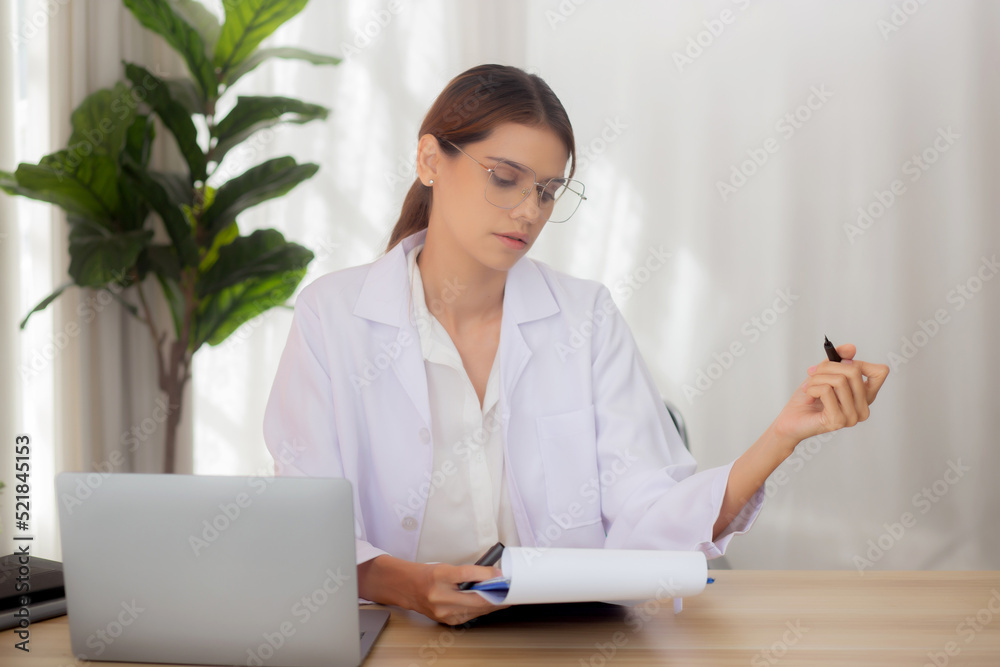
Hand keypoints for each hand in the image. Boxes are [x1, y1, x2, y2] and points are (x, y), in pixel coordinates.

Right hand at [358, 555, 506, 625]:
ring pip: (475, 610)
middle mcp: (440, 596)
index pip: (466, 574)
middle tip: (510, 590)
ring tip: (505, 597)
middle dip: (496, 595)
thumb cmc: (427, 575)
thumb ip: (469, 571)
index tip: (500, 575)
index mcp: (439, 576)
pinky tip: (491, 605)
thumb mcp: (447, 566)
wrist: (407, 588)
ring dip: (492, 604)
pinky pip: (470, 616)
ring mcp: (443, 612)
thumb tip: (492, 574)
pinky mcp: (447, 620)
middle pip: (475, 598)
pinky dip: (482, 610)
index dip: (486, 574)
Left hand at [772, 343, 889, 444]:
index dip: (859, 362)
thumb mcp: (823, 373)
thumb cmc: (809, 397)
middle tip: (812, 373)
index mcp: (865, 396)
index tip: (839, 364)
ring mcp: (852, 416)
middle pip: (854, 371)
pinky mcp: (837, 420)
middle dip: (826, 367)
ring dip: (816, 379)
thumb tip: (851, 348)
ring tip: (808, 387)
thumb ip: (838, 359)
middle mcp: (863, 408)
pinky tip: (808, 396)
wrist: (791, 420)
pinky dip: (812, 388)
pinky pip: (826, 391)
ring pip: (839, 380)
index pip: (880, 372)